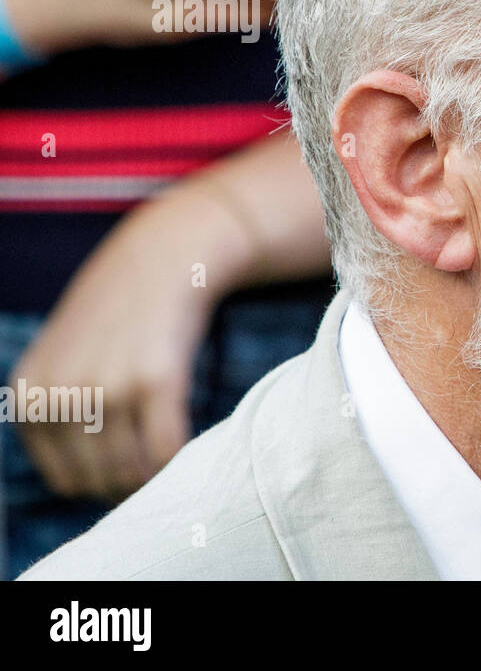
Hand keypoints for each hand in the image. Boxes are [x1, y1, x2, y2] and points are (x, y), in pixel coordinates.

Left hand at [7, 131, 330, 501]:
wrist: (163, 254)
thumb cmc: (122, 312)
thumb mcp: (67, 360)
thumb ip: (64, 413)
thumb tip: (92, 484)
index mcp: (30, 395)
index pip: (66, 480)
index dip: (105, 481)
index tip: (136, 462)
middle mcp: (60, 395)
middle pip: (100, 480)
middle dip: (135, 479)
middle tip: (162, 455)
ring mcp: (106, 388)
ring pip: (134, 470)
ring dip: (159, 469)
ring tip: (175, 444)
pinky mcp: (154, 379)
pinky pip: (167, 448)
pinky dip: (182, 454)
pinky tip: (191, 433)